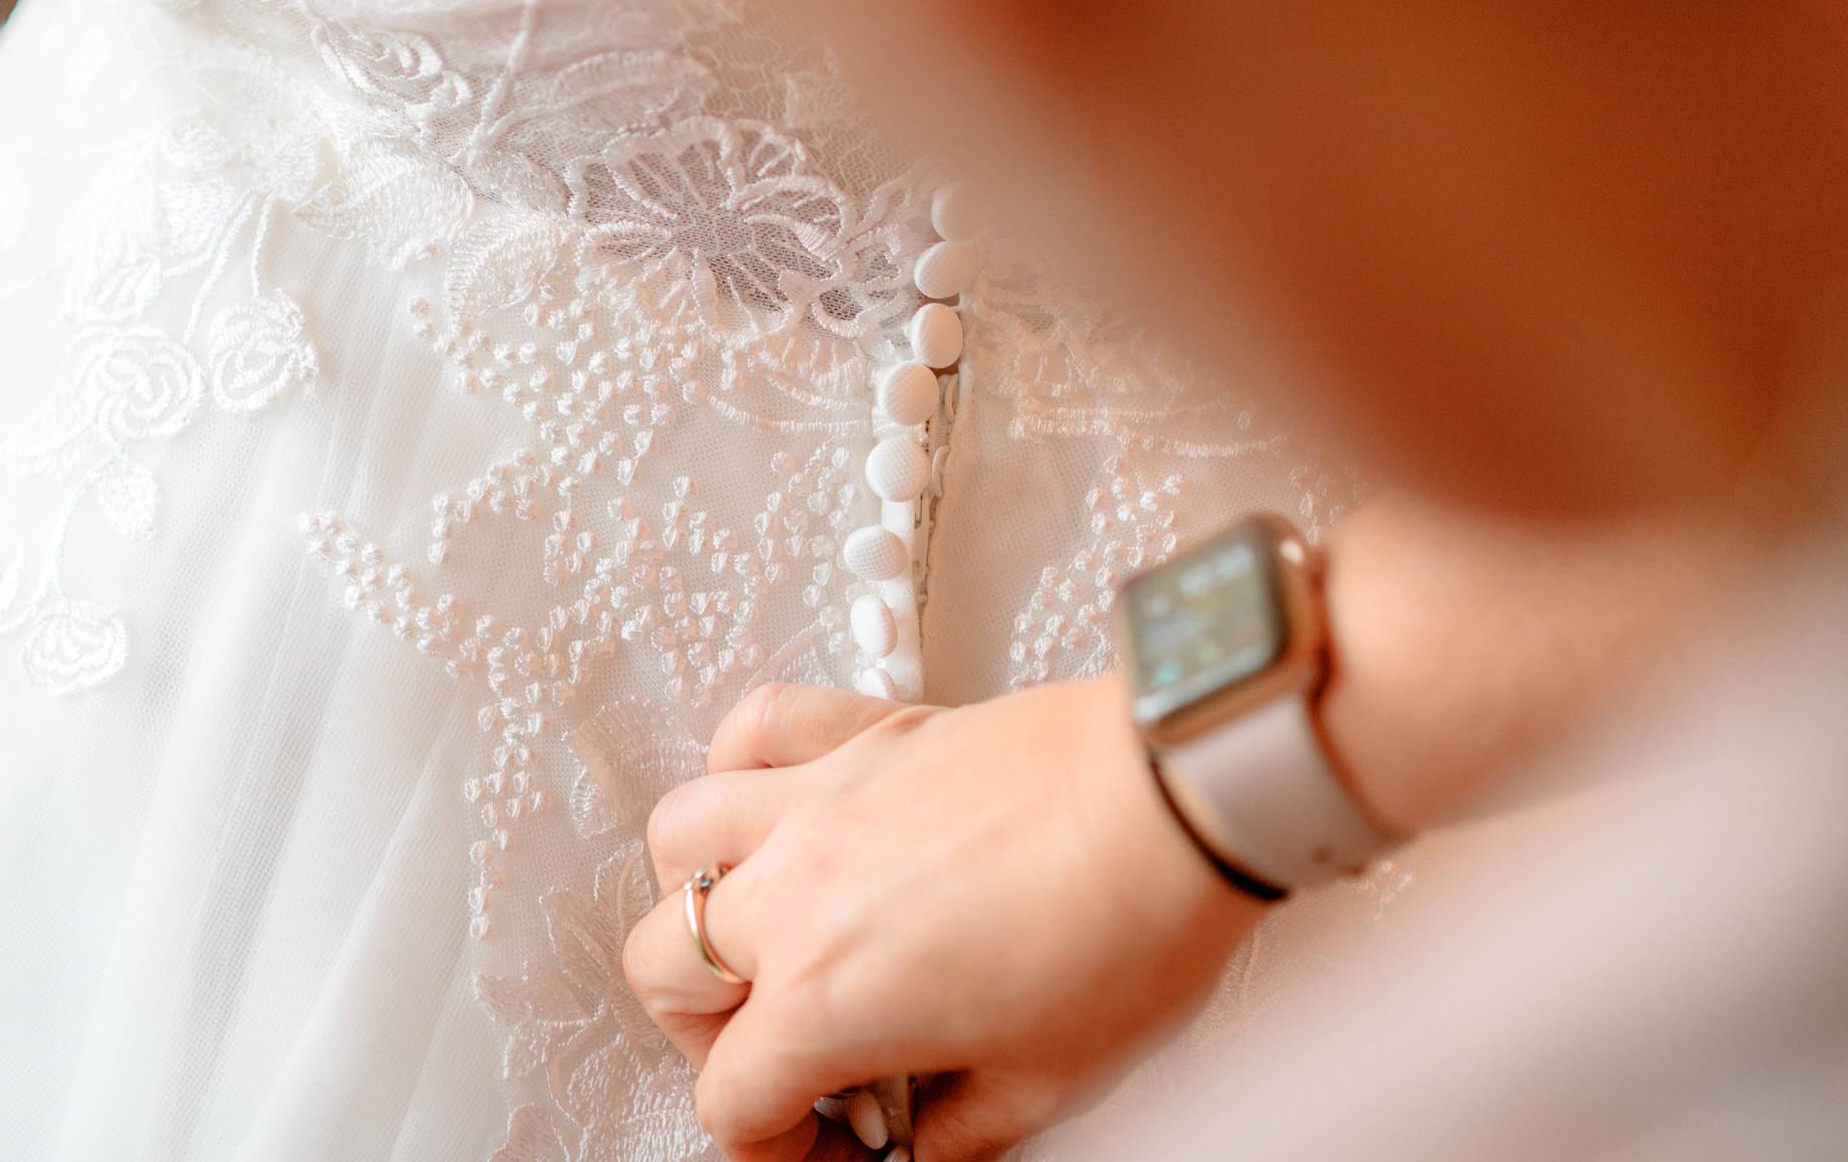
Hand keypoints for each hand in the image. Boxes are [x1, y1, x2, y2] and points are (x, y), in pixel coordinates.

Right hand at [624, 676, 1263, 1161]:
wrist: (1180, 800)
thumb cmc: (1130, 923)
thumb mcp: (1045, 1080)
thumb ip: (959, 1128)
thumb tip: (927, 1142)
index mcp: (827, 996)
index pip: (734, 1100)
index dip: (774, 1150)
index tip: (828, 1145)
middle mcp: (796, 890)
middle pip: (667, 969)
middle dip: (710, 1033)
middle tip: (783, 1052)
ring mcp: (818, 798)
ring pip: (677, 841)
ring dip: (700, 898)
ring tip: (761, 928)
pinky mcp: (861, 732)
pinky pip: (753, 727)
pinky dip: (740, 764)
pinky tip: (775, 799)